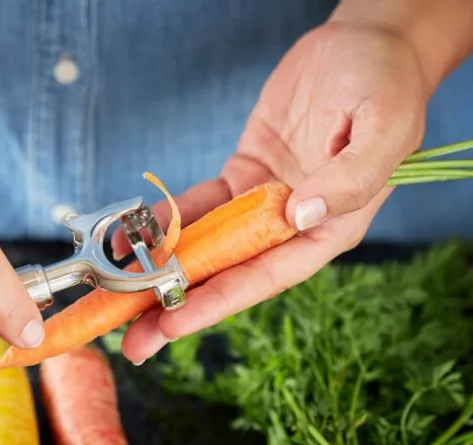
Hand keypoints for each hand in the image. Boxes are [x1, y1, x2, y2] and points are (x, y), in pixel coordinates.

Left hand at [112, 21, 429, 363]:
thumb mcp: (383, 128)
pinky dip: (168, 221)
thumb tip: (300, 217)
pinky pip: (200, 206)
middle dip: (178, 306)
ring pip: (207, 246)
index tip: (172, 322)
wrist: (365, 44)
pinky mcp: (243, 176)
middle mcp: (293, 226)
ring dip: (164, 272)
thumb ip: (349, 178)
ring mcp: (264, 202)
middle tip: (132, 340)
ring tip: (119, 298)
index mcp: (331, 228)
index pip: (266, 277)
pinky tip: (134, 237)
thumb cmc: (386, 84)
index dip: (217, 302)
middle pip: (228, 275)